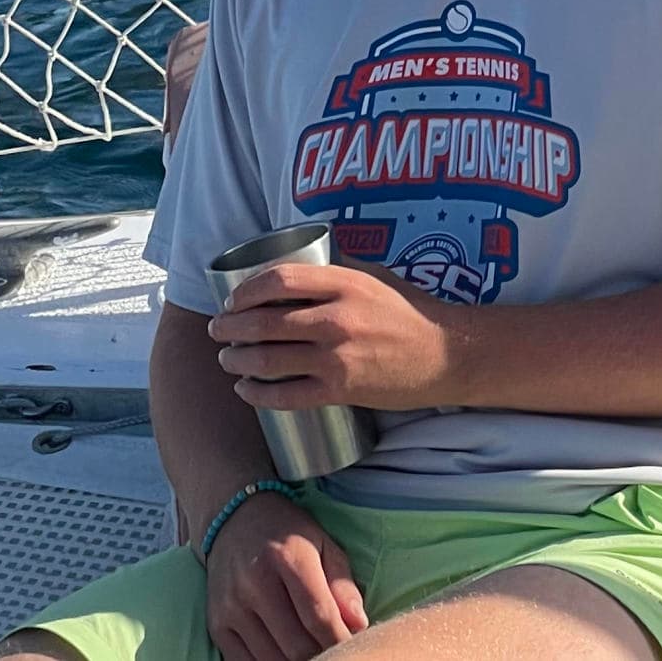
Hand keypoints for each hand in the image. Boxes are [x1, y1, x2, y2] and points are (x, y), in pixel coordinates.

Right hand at [203, 488, 367, 659]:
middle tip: (336, 651)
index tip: (355, 645)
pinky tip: (285, 656)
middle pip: (296, 644)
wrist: (233, 521)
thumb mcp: (322, 543)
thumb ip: (342, 582)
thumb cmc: (286, 533)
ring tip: (313, 652)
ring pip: (272, 659)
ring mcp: (232, 608)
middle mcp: (255, 583)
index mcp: (287, 557)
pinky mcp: (216, 625)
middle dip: (322, 654)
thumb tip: (359, 624)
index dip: (340, 638)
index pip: (318, 614)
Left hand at [213, 260, 460, 412]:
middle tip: (218, 330)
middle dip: (231, 327)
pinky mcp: (340, 390)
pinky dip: (257, 394)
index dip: (247, 290)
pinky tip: (245, 390)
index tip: (233, 299)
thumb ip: (337, 269)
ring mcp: (336, 357)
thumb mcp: (375, 276)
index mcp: (345, 283)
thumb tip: (298, 265)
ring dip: (237, 360)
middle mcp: (336, 318)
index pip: (279, 279)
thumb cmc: (409, 311)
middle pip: (265, 321)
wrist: (443, 354)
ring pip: (268, 360)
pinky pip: (285, 396)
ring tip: (226, 359)